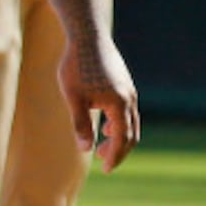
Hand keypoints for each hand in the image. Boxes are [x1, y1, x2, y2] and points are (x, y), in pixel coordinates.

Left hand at [62, 34, 140, 173]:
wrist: (87, 37)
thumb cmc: (76, 66)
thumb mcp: (73, 97)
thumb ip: (80, 123)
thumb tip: (84, 150)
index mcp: (119, 103)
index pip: (123, 138)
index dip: (115, 155)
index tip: (105, 169)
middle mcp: (129, 98)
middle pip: (131, 132)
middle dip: (119, 150)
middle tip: (103, 162)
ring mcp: (129, 90)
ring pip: (131, 122)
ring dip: (120, 138)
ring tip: (102, 148)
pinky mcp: (125, 84)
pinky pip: (128, 111)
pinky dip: (121, 124)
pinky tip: (107, 127)